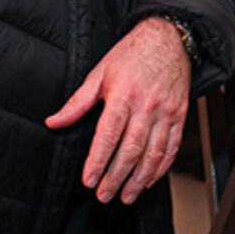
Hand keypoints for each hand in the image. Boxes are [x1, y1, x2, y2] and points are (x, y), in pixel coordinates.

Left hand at [45, 17, 190, 203]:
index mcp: (123, 95)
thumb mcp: (100, 73)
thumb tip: (55, 121)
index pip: (108, 136)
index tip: (89, 180)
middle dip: (116, 177)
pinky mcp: (179, 115)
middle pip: (131, 150)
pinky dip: (162, 167)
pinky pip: (172, 147)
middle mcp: (146, 106)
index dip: (98, 161)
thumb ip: (77, 102)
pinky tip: (150, 179)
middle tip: (104, 194)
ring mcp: (165, 113)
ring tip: (127, 195)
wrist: (169, 39)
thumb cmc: (133, 53)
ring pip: (153, 153)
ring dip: (139, 179)